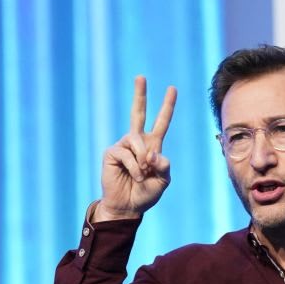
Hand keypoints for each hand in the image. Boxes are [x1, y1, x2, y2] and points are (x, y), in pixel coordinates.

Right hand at [96, 75, 176, 219]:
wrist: (128, 207)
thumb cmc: (145, 193)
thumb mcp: (163, 180)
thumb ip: (164, 165)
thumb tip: (151, 153)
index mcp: (152, 146)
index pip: (161, 122)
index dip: (167, 106)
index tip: (172, 89)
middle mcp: (137, 142)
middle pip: (138, 113)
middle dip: (140, 95)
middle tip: (140, 77)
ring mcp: (123, 146)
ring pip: (137, 141)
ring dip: (143, 161)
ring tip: (142, 175)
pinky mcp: (112, 153)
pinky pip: (127, 154)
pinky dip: (135, 167)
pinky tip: (134, 177)